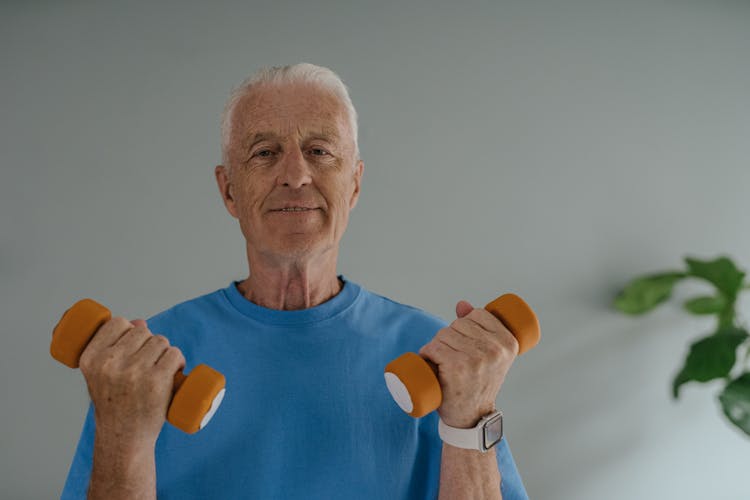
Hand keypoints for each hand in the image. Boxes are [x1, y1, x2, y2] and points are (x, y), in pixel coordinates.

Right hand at [78, 317, 184, 446]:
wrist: (123, 438)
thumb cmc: (114, 404)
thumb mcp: (102, 375)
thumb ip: (114, 347)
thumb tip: (140, 322)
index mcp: (90, 358)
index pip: (117, 323)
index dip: (129, 330)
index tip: (133, 346)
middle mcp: (109, 363)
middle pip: (143, 331)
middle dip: (150, 343)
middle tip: (149, 363)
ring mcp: (133, 372)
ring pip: (160, 341)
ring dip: (165, 352)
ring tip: (161, 369)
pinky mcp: (155, 381)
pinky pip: (174, 354)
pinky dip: (179, 360)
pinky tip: (175, 370)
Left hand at [419, 300, 518, 427]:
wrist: (471, 417)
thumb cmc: (478, 383)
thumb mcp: (489, 355)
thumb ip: (480, 326)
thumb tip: (462, 304)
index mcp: (509, 343)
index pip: (477, 314)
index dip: (465, 324)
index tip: (464, 342)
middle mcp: (496, 350)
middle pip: (458, 324)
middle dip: (449, 336)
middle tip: (451, 357)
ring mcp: (476, 358)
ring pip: (443, 334)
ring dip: (436, 346)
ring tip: (441, 362)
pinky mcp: (457, 367)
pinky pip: (434, 348)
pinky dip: (426, 354)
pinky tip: (429, 362)